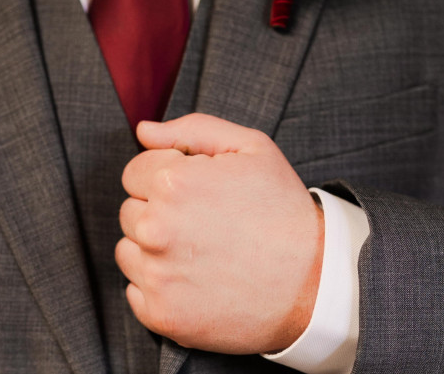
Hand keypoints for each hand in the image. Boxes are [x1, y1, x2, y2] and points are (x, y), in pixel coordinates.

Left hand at [116, 113, 323, 353]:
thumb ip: (192, 129)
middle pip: (129, 211)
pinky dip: (158, 287)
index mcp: (172, 183)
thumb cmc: (282, 210)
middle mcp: (155, 229)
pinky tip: (195, 281)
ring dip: (152, 250)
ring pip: (128, 250)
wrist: (315, 283)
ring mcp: (157, 275)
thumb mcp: (250, 148)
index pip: (134, 172)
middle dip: (158, 211)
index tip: (196, 192)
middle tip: (204, 223)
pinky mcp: (161, 314)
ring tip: (200, 253)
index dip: (165, 178)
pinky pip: (136, 291)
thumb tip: (143, 131)